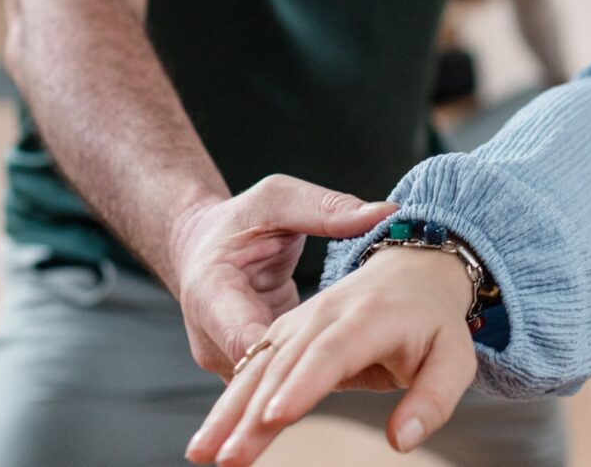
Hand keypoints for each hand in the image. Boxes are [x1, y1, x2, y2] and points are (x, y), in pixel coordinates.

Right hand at [170, 174, 397, 378]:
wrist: (204, 244)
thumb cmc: (241, 219)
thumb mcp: (280, 200)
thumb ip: (326, 209)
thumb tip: (385, 212)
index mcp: (212, 292)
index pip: (243, 338)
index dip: (283, 360)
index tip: (329, 365)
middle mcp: (212, 335)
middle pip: (257, 375)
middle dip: (305, 387)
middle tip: (372, 381)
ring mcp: (225, 357)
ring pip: (267, 389)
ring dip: (314, 391)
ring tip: (376, 384)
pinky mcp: (246, 367)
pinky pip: (276, 387)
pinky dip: (313, 386)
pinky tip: (361, 383)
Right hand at [184, 247, 477, 465]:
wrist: (413, 270)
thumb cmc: (435, 321)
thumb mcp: (456, 358)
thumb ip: (433, 399)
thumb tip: (402, 440)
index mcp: (369, 317)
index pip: (331, 353)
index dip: (301, 385)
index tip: (274, 418)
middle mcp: (326, 315)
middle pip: (283, 365)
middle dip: (251, 412)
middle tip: (228, 458)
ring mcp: (300, 322)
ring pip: (258, 366)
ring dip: (228, 410)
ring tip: (204, 453)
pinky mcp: (286, 333)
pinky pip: (254, 367)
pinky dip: (230, 400)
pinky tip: (211, 435)